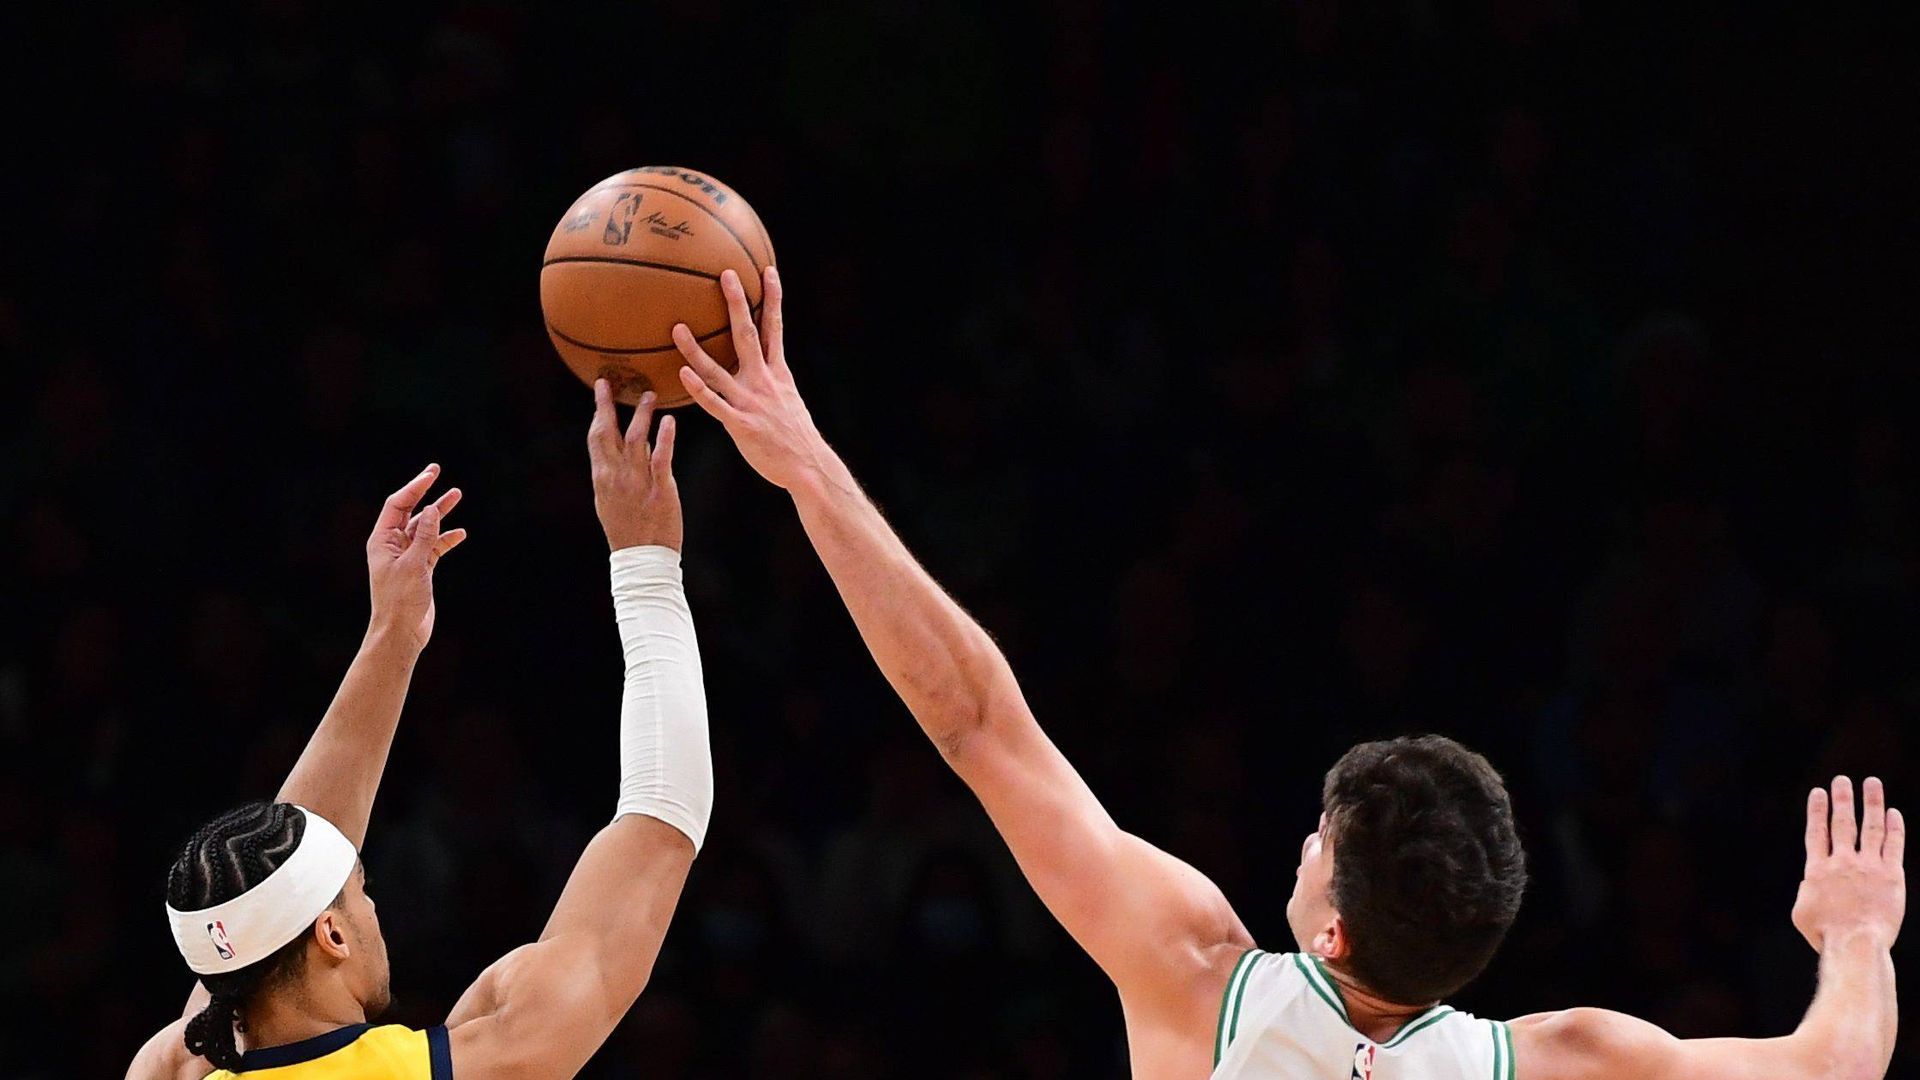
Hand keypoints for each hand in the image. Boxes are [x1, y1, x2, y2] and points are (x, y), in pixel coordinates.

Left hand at [367, 463, 467, 648]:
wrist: (400, 633)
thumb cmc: (400, 601)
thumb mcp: (414, 565)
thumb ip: (425, 536)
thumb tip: (432, 510)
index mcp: (382, 540)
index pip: (398, 505)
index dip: (415, 487)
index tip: (432, 474)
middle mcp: (392, 545)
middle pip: (410, 511)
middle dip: (424, 492)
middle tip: (438, 471)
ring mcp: (407, 556)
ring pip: (425, 527)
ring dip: (440, 513)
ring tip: (457, 495)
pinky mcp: (420, 569)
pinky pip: (434, 547)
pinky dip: (447, 539)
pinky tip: (461, 534)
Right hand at [589, 379, 680, 550]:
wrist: (642, 558)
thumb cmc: (628, 531)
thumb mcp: (609, 502)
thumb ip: (613, 475)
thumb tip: (620, 453)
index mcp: (602, 477)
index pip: (595, 437)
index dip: (597, 411)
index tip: (600, 390)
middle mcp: (615, 475)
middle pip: (607, 432)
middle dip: (606, 404)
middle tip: (609, 382)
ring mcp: (637, 481)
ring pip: (635, 439)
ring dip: (641, 414)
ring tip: (650, 395)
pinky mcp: (660, 488)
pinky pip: (661, 457)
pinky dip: (664, 437)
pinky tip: (669, 421)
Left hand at [673, 266, 835, 491]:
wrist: (809, 468)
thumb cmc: (796, 438)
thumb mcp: (790, 402)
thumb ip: (773, 383)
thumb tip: (763, 371)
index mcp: (779, 374)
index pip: (776, 328)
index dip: (773, 298)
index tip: (768, 271)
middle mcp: (764, 382)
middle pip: (748, 335)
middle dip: (737, 304)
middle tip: (725, 275)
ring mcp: (751, 402)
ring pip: (719, 370)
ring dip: (695, 349)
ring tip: (677, 328)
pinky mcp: (741, 425)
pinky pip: (714, 404)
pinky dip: (698, 389)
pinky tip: (682, 375)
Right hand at [1792, 776, 1905, 952]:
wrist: (1855, 943)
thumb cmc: (1825, 934)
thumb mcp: (1801, 912)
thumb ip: (1805, 890)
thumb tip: (1810, 883)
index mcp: (1818, 870)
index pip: (1816, 832)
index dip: (1817, 810)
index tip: (1818, 792)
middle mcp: (1842, 862)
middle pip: (1842, 823)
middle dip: (1842, 799)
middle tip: (1842, 780)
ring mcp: (1868, 867)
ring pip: (1870, 827)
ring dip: (1871, 803)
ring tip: (1871, 783)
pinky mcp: (1891, 875)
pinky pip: (1893, 845)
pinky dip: (1894, 827)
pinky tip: (1893, 813)